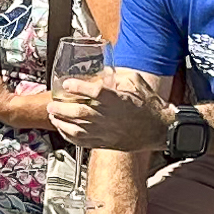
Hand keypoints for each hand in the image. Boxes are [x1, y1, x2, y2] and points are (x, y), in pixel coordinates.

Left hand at [49, 74, 166, 151]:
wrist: (160, 129)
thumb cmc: (150, 105)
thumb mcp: (136, 82)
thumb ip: (118, 75)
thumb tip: (104, 71)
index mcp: (117, 99)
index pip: (94, 91)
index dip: (78, 87)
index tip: (66, 83)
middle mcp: (109, 116)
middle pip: (80, 112)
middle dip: (62, 108)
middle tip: (52, 103)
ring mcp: (106, 131)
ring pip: (78, 128)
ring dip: (62, 122)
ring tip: (53, 115)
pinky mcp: (106, 142)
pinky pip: (83, 142)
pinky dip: (70, 136)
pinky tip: (63, 130)